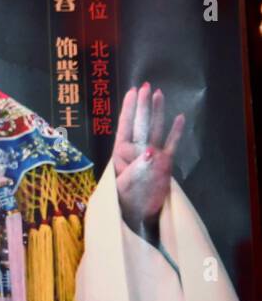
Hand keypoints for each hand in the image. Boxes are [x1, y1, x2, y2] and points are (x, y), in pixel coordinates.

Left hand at [113, 81, 184, 230]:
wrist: (138, 214)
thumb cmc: (125, 200)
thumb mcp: (126, 185)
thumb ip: (138, 169)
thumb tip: (153, 152)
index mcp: (121, 152)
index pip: (126, 127)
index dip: (129, 109)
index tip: (132, 92)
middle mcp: (137, 150)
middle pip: (140, 123)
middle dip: (142, 105)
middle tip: (146, 86)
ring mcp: (152, 154)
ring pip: (155, 129)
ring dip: (157, 112)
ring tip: (159, 94)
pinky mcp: (165, 163)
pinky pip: (171, 144)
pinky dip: (176, 132)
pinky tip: (179, 118)